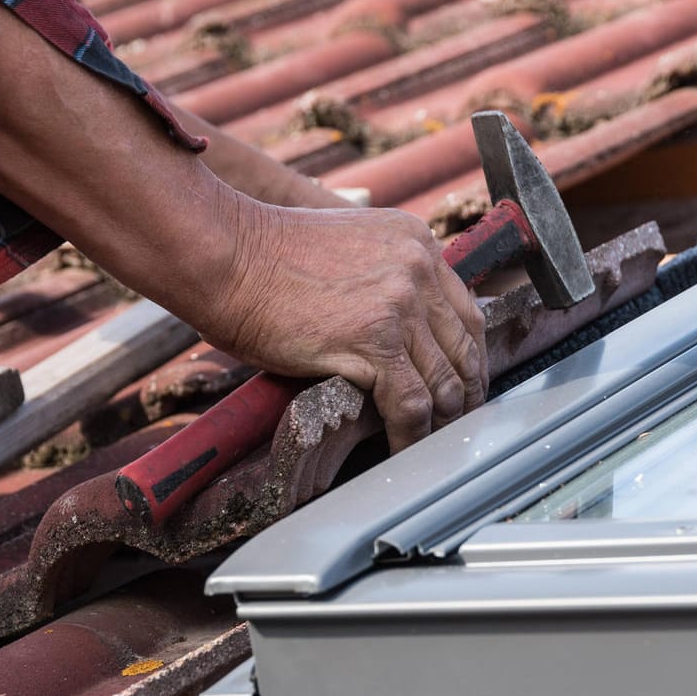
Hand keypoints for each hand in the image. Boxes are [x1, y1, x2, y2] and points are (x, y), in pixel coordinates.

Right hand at [194, 198, 487, 451]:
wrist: (227, 256)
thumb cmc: (267, 258)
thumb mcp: (347, 250)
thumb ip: (383, 279)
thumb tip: (398, 332)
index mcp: (415, 243)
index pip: (466, 312)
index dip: (468, 359)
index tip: (462, 387)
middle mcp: (418, 269)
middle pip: (466, 349)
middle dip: (466, 396)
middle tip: (456, 426)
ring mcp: (399, 304)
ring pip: (445, 383)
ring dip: (443, 424)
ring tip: (432, 448)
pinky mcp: (374, 341)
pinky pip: (412, 405)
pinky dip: (412, 437)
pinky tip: (403, 452)